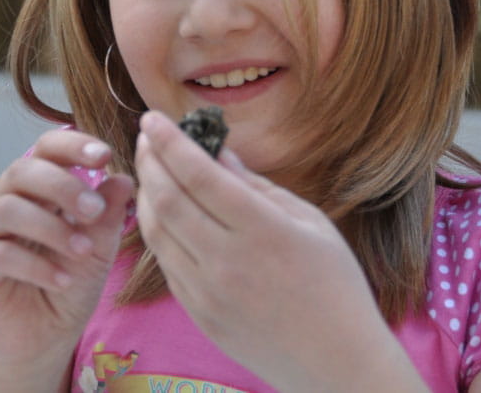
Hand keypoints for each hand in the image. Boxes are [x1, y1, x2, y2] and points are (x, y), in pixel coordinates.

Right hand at [0, 129, 133, 377]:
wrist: (45, 338)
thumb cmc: (71, 285)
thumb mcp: (99, 249)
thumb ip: (107, 215)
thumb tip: (123, 178)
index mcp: (36, 187)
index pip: (46, 149)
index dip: (72, 145)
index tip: (104, 155)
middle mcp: (3, 199)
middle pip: (23, 170)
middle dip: (63, 186)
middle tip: (95, 210)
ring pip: (7, 208)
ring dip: (51, 228)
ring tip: (83, 252)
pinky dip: (35, 265)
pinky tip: (62, 280)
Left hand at [134, 111, 418, 390]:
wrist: (335, 362)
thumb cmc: (334, 284)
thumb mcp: (309, 222)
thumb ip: (257, 186)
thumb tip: (217, 152)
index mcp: (262, 231)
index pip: (200, 175)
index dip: (170, 142)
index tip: (153, 117)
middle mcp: (227, 261)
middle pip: (168, 199)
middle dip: (149, 160)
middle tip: (145, 136)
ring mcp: (208, 292)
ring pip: (157, 232)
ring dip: (146, 193)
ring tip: (150, 169)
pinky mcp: (198, 314)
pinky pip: (166, 263)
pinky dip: (157, 230)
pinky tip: (162, 211)